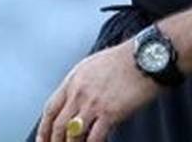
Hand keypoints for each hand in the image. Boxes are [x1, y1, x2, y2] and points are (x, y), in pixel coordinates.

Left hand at [36, 42, 159, 141]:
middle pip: (58, 125)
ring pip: (72, 134)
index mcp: (74, 79)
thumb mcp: (95, 64)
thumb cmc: (127, 58)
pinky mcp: (109, 112)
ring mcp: (93, 103)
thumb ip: (82, 83)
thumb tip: (77, 101)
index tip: (43, 139)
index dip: (43, 128)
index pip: (50, 109)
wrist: (148, 57)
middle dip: (55, 141)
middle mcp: (79, 92)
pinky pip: (94, 138)